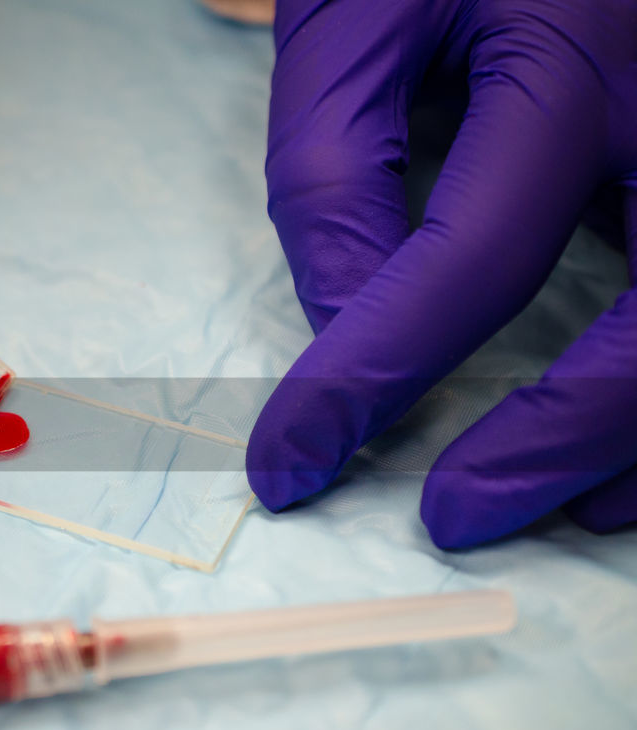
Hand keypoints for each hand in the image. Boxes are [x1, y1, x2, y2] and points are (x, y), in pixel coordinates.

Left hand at [248, 0, 636, 545]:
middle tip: (449, 517)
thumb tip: (342, 328)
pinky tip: (614, 468)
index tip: (291, 460)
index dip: (371, 376)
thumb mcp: (359, 19)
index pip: (471, 262)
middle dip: (556, 443)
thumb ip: (338, 167)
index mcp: (579, 62)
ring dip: (632, 447)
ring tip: (546, 511)